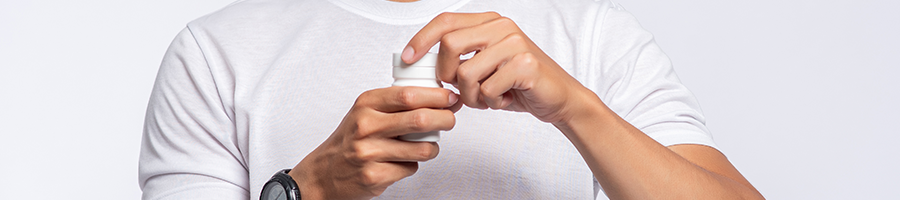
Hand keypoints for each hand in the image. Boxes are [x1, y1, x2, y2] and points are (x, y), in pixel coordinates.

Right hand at [289, 87, 458, 199]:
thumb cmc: (351, 139)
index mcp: (366, 104)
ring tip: (426, 145)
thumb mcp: (366, 111)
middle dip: (445, 119)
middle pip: (420, 119)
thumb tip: (440, 97)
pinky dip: (412, 165)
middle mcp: (366, 126)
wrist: (324, 172)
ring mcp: (369, 153)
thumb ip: (396, 103)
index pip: (409, 94)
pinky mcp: (374, 176)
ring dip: (432, 147)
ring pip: (422, 149)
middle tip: (450, 120)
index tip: (450, 98)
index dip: (437, 96)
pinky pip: (410, 168)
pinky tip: (400, 161)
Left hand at [401, 12, 594, 123]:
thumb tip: (421, 66)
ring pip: (466, 72)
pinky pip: (487, 89)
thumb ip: (459, 59)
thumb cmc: (518, 85)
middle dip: (446, 75)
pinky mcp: (524, 64)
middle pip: (450, 45)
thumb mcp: (484, 66)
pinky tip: (505, 100)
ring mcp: (514, 43)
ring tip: (488, 98)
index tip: (407, 58)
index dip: (422, 39)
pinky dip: (491, 103)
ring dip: (471, 96)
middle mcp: (501, 27)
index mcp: (489, 22)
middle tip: (459, 90)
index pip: (445, 21)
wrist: (559, 99)